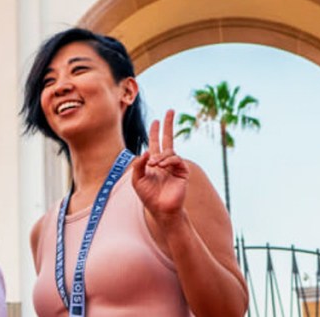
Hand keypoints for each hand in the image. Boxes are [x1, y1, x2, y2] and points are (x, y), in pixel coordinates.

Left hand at [132, 109, 189, 224]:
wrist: (161, 209)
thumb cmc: (148, 196)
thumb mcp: (137, 179)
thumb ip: (138, 164)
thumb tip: (145, 151)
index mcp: (154, 162)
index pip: (155, 143)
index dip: (155, 132)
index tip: (156, 121)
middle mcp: (165, 161)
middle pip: (168, 138)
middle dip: (168, 125)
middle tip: (171, 110)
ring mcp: (174, 166)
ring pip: (169, 151)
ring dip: (160, 156)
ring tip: (154, 165)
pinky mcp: (182, 171)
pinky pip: (176, 159)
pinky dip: (168, 160)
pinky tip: (161, 165)